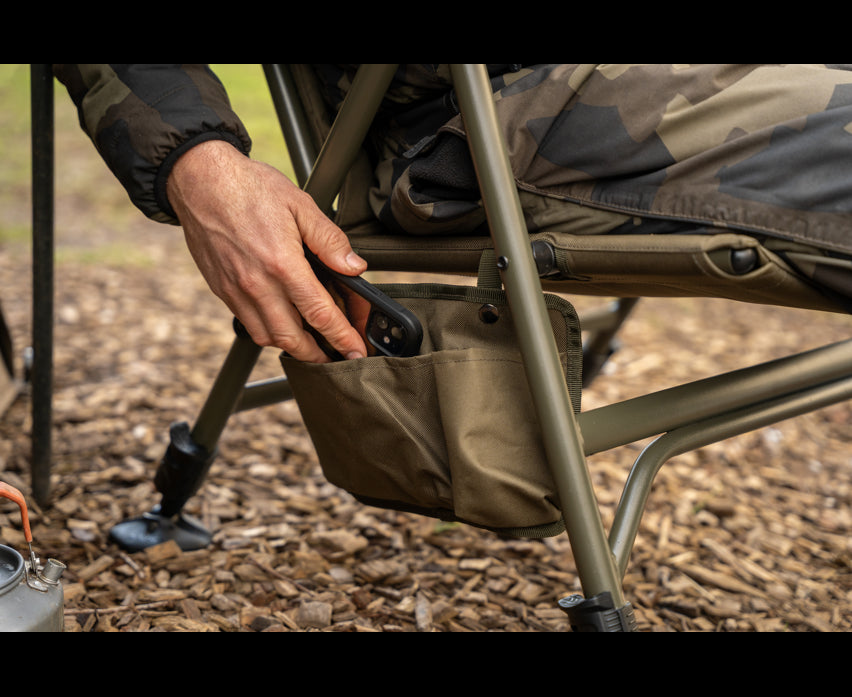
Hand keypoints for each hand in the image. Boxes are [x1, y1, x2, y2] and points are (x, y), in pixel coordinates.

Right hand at [166, 140, 368, 362]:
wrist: (199, 179)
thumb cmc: (249, 187)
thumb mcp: (300, 205)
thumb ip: (330, 240)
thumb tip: (354, 267)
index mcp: (283, 264)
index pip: (320, 315)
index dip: (343, 337)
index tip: (356, 351)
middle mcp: (257, 284)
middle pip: (293, 339)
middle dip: (318, 354)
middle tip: (337, 356)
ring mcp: (236, 290)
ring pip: (268, 337)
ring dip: (293, 346)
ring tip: (312, 344)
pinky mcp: (221, 289)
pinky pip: (248, 323)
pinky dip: (268, 332)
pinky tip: (282, 322)